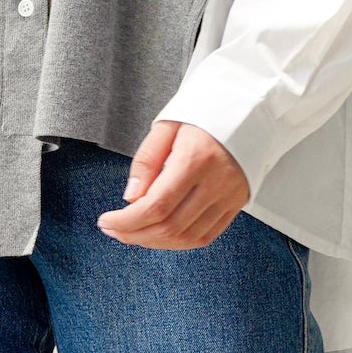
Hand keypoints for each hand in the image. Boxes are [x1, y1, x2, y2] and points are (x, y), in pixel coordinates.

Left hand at [96, 120, 250, 249]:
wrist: (245, 109)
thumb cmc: (203, 112)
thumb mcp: (167, 125)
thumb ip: (146, 161)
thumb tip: (131, 197)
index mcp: (196, 158)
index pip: (157, 205)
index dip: (127, 221)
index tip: (106, 221)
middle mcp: (216, 182)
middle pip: (170, 226)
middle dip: (135, 234)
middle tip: (114, 230)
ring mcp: (229, 196)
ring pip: (187, 237)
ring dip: (154, 242)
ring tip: (132, 234)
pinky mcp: (236, 203)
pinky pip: (206, 236)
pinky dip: (179, 243)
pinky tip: (160, 235)